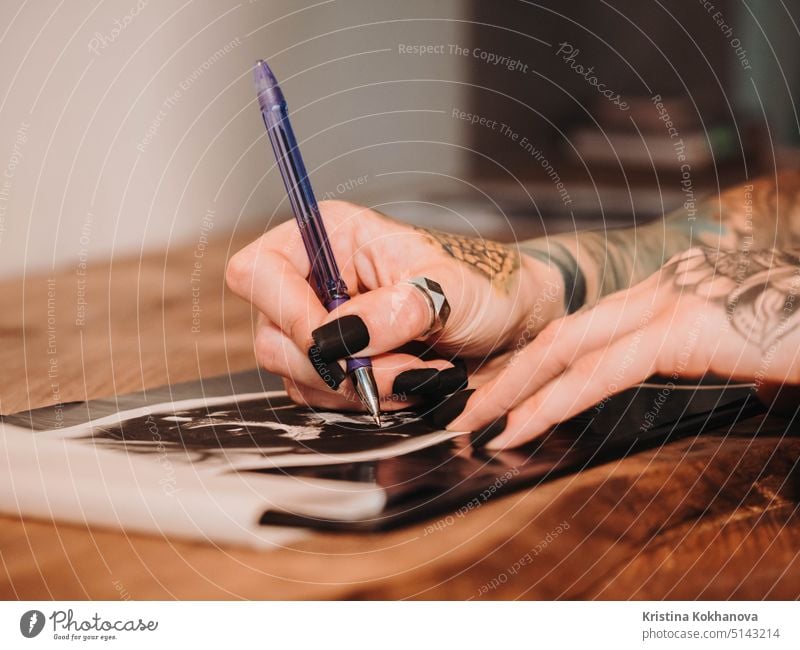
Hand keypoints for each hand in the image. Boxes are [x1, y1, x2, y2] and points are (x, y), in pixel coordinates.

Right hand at [226, 200, 562, 410]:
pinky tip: (410, 386)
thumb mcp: (448, 289)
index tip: (338, 342)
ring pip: (299, 377)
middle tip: (405, 368)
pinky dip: (368, 403)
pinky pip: (325, 401)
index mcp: (329, 238)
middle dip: (339, 366)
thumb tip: (339, 338)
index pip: (258, 272)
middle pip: (273, 337)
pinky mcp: (338, 368)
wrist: (511, 328)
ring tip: (420, 374)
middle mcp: (315, 282)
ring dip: (360, 390)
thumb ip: (395, 309)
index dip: (287, 312)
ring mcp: (323, 330)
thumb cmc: (484, 287)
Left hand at [444, 247, 799, 447]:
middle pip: (561, 333)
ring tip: (478, 422)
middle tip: (468, 407)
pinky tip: (522, 427)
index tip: (503, 392)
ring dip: (513, 387)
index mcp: (671, 293)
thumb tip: (739, 378)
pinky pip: (599, 370)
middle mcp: (661, 289)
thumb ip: (730, 360)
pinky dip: (552, 401)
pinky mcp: (683, 327)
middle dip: (507, 373)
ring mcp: (669, 302)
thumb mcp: (758, 348)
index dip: (536, 362)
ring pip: (566, 347)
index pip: (584, 329)